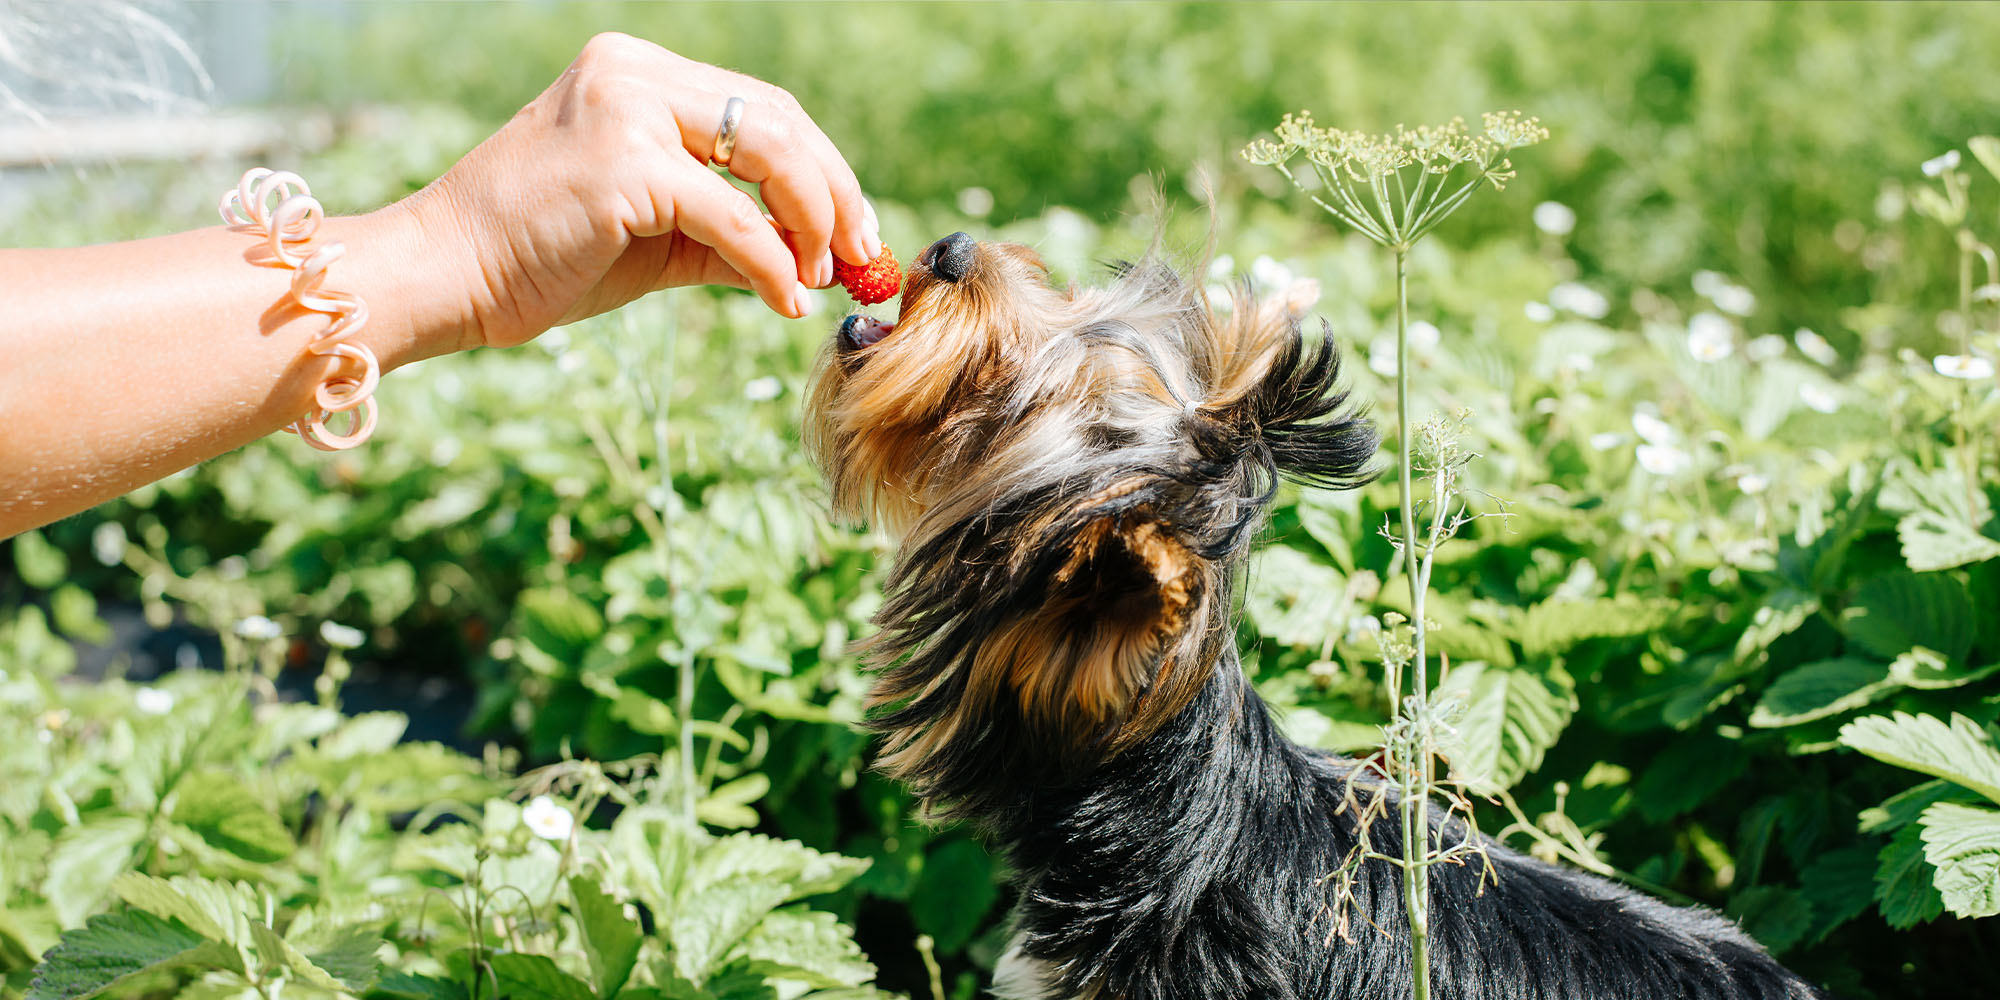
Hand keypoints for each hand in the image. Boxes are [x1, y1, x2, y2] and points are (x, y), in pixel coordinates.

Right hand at [415, 32, 880, 350]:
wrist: (448, 276)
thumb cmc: (543, 259)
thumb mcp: (656, 237)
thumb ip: (731, 233)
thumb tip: (814, 260)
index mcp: (636, 74)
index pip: (760, 108)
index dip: (820, 167)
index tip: (854, 228)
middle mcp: (631, 73)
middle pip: (776, 120)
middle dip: (833, 191)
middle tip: (860, 254)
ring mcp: (625, 110)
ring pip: (767, 153)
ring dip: (812, 220)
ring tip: (825, 277)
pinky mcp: (623, 164)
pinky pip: (730, 215)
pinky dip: (771, 262)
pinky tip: (784, 300)